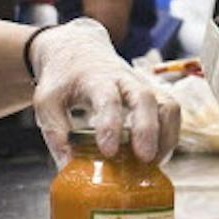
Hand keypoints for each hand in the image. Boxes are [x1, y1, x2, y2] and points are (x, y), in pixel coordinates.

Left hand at [30, 18, 180, 165]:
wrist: (78, 50)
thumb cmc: (62, 79)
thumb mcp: (47, 102)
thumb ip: (56, 132)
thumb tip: (69, 168)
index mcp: (95, 78)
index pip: (107, 98)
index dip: (110, 125)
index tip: (109, 152)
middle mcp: (124, 78)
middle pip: (145, 97)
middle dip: (148, 129)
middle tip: (145, 159)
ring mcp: (142, 85)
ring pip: (167, 103)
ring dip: (166, 135)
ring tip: (153, 163)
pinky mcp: (153, 94)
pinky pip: (172, 112)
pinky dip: (170, 135)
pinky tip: (157, 158)